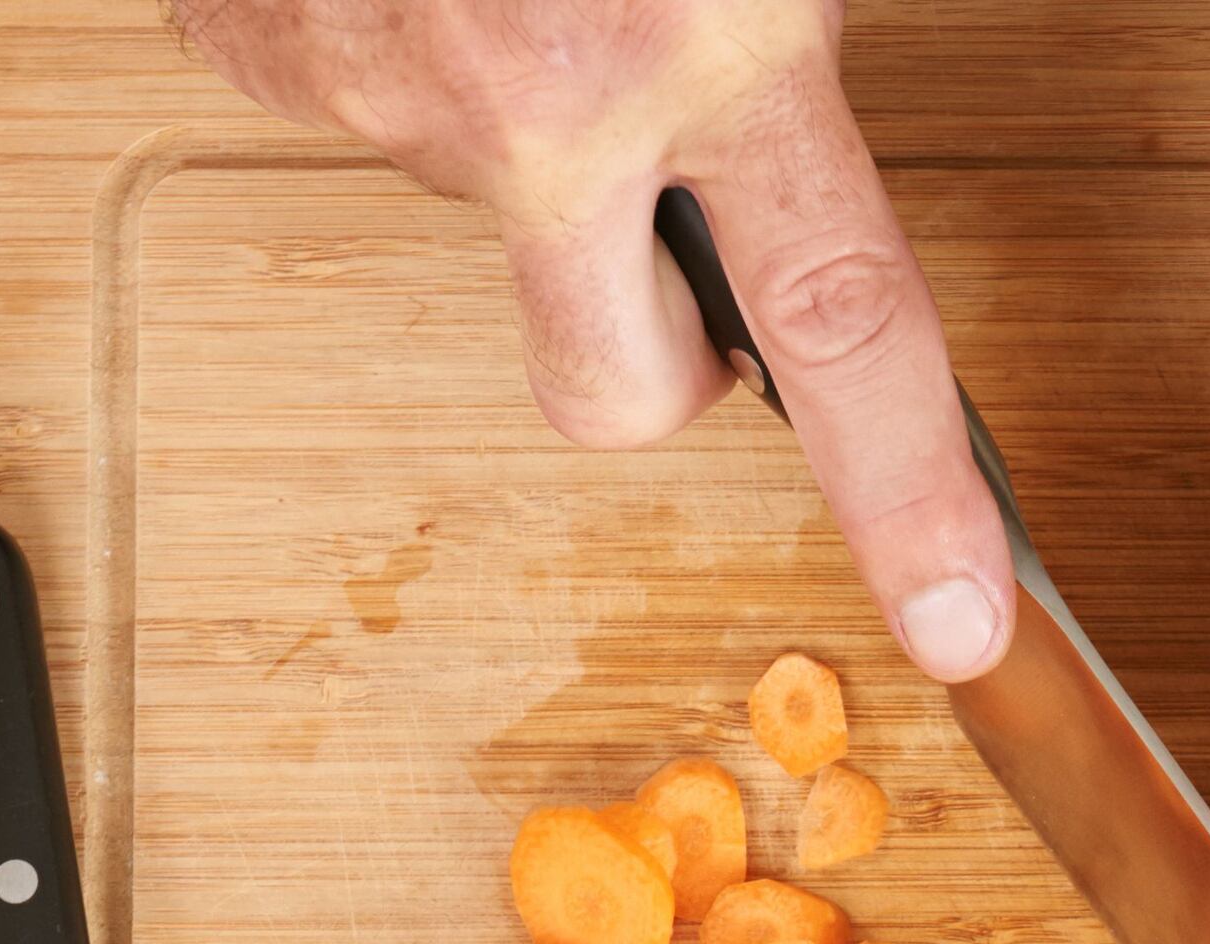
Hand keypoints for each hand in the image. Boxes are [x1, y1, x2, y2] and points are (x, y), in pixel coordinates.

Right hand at [177, 0, 1013, 680]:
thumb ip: (790, 18)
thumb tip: (804, 59)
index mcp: (705, 44)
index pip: (847, 325)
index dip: (909, 492)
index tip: (958, 618)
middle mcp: (536, 104)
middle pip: (615, 391)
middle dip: (658, 356)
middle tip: (679, 222)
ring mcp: (375, 87)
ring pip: (478, 204)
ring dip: (515, 120)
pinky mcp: (251, 37)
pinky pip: (348, 92)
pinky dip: (391, 36)